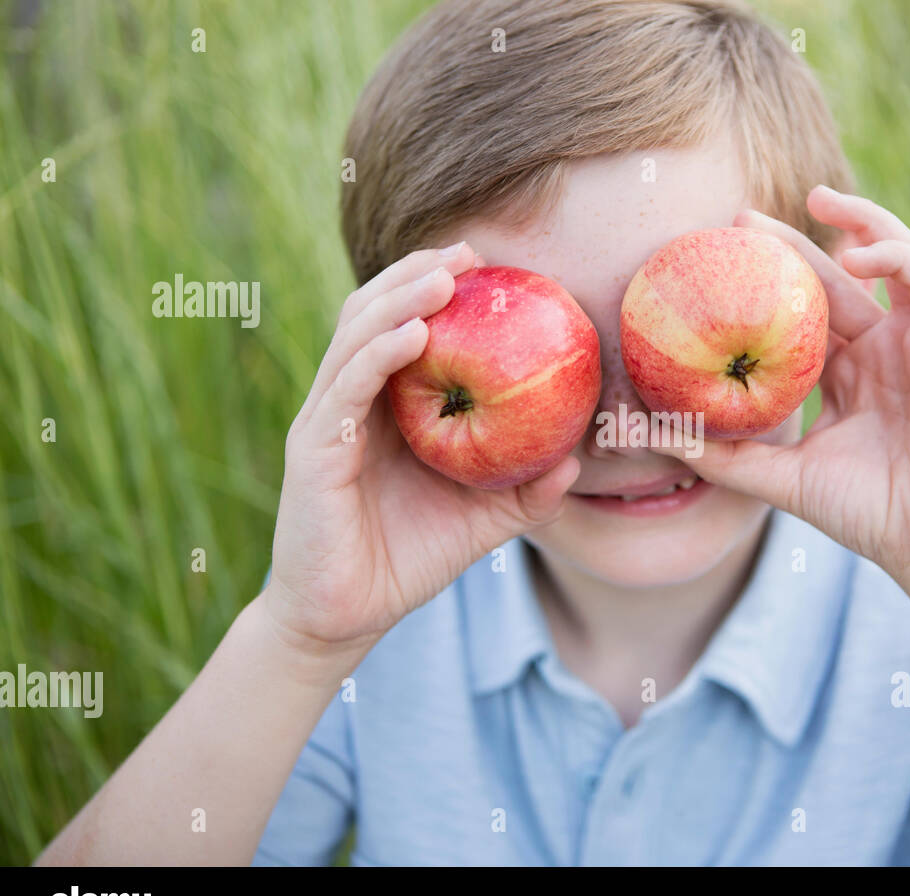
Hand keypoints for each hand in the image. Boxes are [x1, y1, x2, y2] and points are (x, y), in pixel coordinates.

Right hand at [263, 244, 579, 652]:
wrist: (346, 616)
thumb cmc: (409, 559)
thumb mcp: (483, 520)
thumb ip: (528, 490)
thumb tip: (581, 458)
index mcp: (386, 408)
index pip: (406, 327)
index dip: (438, 289)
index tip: (491, 264)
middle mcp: (352, 402)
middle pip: (375, 314)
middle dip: (418, 274)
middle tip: (470, 251)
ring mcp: (327, 420)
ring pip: (356, 337)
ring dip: (400, 299)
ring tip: (445, 275)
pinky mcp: (314, 450)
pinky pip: (346, 388)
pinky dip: (378, 353)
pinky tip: (416, 334)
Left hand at [654, 186, 909, 581]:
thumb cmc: (863, 513)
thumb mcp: (778, 476)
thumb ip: (718, 452)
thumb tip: (644, 433)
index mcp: (846, 375)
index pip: (802, 314)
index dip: (765, 283)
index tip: (717, 258)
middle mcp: (881, 350)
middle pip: (834, 280)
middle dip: (791, 242)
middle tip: (740, 217)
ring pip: (890, 260)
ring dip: (858, 221)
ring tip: (815, 198)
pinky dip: (894, 255)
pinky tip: (855, 252)